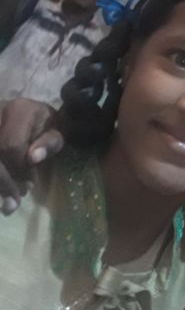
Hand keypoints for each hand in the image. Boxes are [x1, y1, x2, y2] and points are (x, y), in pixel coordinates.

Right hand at [0, 98, 63, 214]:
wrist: (34, 115)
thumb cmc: (46, 125)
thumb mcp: (55, 132)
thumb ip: (48, 143)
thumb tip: (33, 158)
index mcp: (20, 110)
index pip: (12, 146)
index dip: (18, 169)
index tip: (29, 184)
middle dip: (4, 180)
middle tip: (15, 199)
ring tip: (9, 199)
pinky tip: (2, 189)